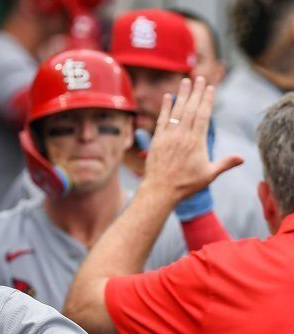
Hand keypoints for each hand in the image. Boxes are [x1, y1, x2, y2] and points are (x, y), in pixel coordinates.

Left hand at [143, 76, 242, 204]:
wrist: (160, 190)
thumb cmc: (186, 185)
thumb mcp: (209, 175)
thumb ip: (225, 164)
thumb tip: (242, 158)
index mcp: (196, 141)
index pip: (203, 115)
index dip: (206, 100)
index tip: (210, 88)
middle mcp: (182, 136)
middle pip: (190, 109)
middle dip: (196, 92)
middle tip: (199, 78)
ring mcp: (168, 137)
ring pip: (176, 111)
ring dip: (181, 95)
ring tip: (185, 81)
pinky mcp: (156, 140)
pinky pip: (162, 120)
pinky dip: (165, 108)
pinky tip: (167, 98)